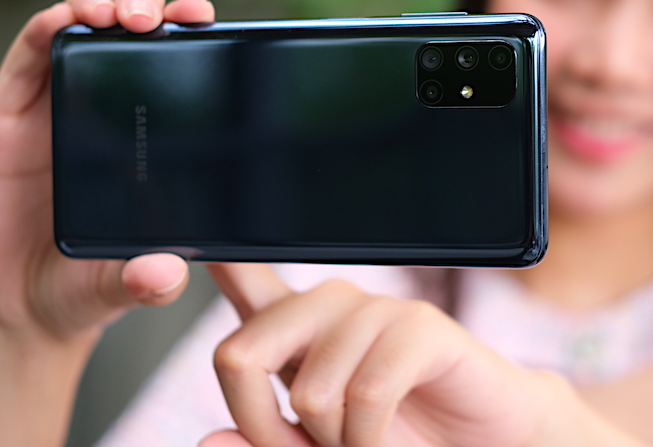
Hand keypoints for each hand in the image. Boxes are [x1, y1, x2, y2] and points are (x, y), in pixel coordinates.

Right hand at [0, 0, 214, 341]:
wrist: (24, 308)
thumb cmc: (88, 283)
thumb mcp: (128, 283)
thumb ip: (148, 281)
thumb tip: (165, 273)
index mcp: (149, 134)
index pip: (173, 63)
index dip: (188, 31)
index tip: (206, 18)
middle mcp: (105, 110)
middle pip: (128, 29)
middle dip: (145, 3)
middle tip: (157, 17)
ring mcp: (56, 107)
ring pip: (77, 28)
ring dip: (96, 5)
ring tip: (114, 14)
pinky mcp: (9, 114)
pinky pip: (25, 58)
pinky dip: (43, 30)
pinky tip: (60, 23)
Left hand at [198, 264, 581, 446]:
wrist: (484, 442)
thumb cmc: (400, 437)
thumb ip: (266, 444)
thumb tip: (208, 439)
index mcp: (296, 329)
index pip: (239, 277)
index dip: (205, 254)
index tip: (168, 228)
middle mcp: (327, 307)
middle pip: (240, 352)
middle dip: (266, 432)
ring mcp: (374, 310)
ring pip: (311, 391)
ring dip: (336, 445)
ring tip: (366, 445)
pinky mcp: (419, 328)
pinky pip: (367, 394)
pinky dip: (372, 442)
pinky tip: (390, 440)